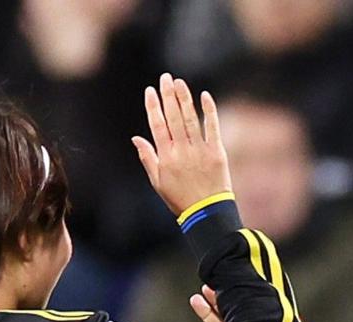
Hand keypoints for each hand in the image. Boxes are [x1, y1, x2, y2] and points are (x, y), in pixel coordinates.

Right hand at [132, 73, 231, 216]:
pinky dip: (209, 111)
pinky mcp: (216, 152)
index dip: (153, 106)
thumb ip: (148, 157)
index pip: (157, 125)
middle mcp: (181, 150)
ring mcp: (200, 150)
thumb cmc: (180, 199)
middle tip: (165, 77)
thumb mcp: (158, 182)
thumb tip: (136, 138)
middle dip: (168, 95)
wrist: (207, 212)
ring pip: (190, 119)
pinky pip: (212, 128)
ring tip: (179, 82)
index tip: (150, 91)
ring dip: (184, 98)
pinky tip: (204, 96)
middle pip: (172, 117)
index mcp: (166, 156)